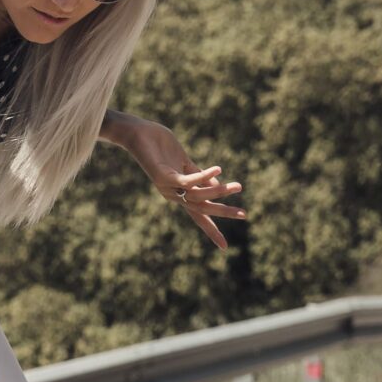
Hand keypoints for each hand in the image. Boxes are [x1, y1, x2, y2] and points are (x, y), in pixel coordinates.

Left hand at [116, 117, 245, 250]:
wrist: (137, 134)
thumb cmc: (160, 147)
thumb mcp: (185, 163)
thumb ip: (200, 176)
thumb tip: (219, 185)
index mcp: (180, 193)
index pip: (198, 215)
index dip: (211, 230)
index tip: (224, 247)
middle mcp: (174, 194)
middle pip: (202, 209)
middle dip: (223, 213)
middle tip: (244, 215)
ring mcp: (168, 187)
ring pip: (198, 195)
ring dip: (219, 191)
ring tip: (238, 186)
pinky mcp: (164, 177)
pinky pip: (187, 181)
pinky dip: (204, 177)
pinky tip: (219, 169)